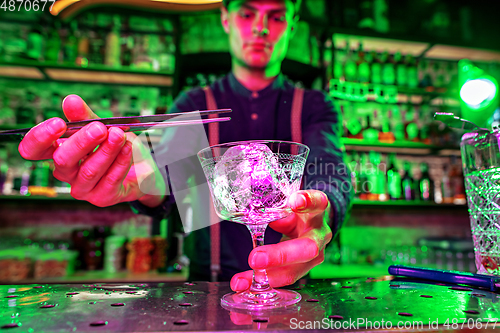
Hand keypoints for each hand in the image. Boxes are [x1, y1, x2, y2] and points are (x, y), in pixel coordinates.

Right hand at [18, 95, 164, 207]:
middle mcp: (66, 172)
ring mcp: (83, 187)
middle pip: (63, 160)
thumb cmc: (115, 146)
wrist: (142, 169)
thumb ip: (85, 116)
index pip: (32, 150)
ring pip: (89, 170)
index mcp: (57, 152)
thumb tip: (70, 100)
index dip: (40, 138)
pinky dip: (120, 161)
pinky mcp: (102, 197)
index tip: (59, 123)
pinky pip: (110, 180)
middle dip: (82, 141)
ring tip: (120, 135)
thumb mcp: (101, 127)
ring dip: (106, 150)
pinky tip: (128, 148)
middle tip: (100, 128)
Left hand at [230, 190, 331, 290]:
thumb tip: (258, 215)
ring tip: (243, 280)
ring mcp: (314, 256)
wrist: (310, 225)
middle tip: (256, 258)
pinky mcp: (303, 269)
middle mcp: (320, 234)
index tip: (295, 201)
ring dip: (267, 276)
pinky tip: (243, 284)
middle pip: (308, 248)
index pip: (318, 203)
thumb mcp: (288, 205)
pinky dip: (261, 282)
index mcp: (317, 211)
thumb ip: (276, 209)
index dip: (308, 202)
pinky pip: (282, 278)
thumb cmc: (297, 212)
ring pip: (294, 270)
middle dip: (280, 256)